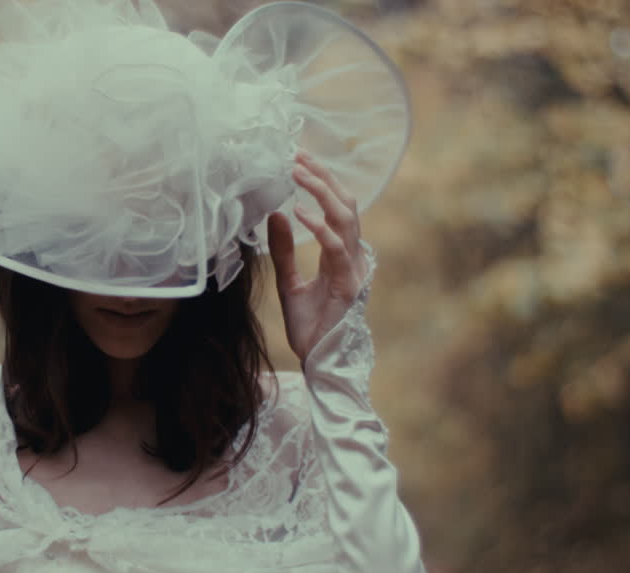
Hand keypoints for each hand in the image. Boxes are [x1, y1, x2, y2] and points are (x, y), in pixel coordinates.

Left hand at [267, 151, 371, 360]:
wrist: (318, 361)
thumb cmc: (309, 325)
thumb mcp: (289, 281)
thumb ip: (284, 249)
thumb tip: (276, 214)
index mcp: (341, 254)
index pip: (338, 207)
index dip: (322, 181)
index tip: (298, 158)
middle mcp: (353, 257)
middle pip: (346, 204)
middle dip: (323, 176)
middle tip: (297, 154)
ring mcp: (353, 269)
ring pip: (346, 218)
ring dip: (321, 192)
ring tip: (297, 172)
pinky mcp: (348, 285)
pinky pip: (336, 248)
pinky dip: (319, 227)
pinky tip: (299, 211)